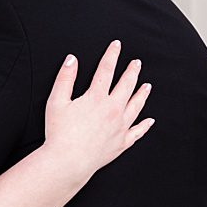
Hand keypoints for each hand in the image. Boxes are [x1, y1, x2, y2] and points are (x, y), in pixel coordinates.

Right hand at [41, 40, 152, 187]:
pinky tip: (150, 120)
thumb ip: (65, 77)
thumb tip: (72, 59)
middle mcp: (112, 110)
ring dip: (142, 94)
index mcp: (96, 97)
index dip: (112, 55)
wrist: (69, 161)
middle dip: (132, 71)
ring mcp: (120, 127)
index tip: (117, 45)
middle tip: (137, 62)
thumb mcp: (56, 100)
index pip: (106, 70)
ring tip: (147, 86)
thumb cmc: (60, 131)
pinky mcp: (121, 143)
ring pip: (136, 107)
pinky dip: (145, 125)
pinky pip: (137, 132)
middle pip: (126, 86)